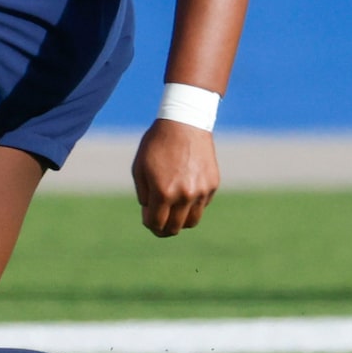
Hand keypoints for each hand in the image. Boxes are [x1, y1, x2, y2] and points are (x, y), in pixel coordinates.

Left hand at [132, 119, 219, 237]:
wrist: (184, 123)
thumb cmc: (157, 144)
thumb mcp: (139, 168)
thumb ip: (144, 194)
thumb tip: (150, 213)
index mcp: (163, 192)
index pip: (157, 223)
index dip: (150, 225)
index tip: (148, 221)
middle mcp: (184, 195)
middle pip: (175, 228)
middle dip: (164, 229)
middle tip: (159, 225)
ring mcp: (201, 191)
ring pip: (192, 221)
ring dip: (181, 221)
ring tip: (173, 213)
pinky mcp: (212, 185)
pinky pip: (202, 205)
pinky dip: (193, 205)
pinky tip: (185, 193)